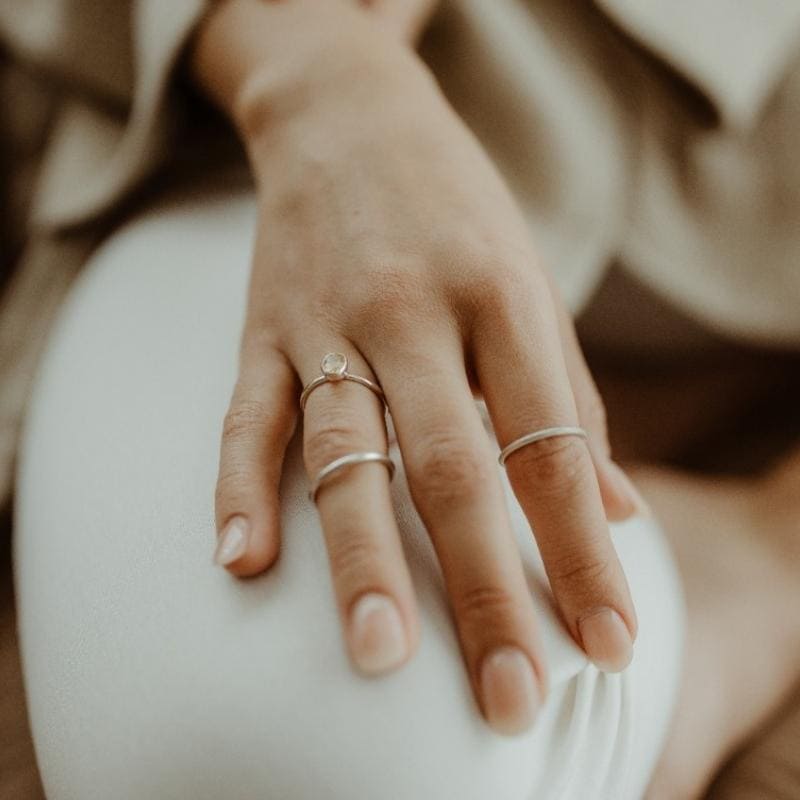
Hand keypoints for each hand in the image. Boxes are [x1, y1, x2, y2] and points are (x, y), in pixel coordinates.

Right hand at [200, 5, 645, 735]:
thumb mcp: (531, 289)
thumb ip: (567, 401)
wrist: (350, 117)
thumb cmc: (456, 213)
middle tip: (509, 700)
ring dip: (362, 559)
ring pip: (347, 453)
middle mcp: (415, 313)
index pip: (550, 450)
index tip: (607, 645)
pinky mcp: (262, 328)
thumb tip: (611, 514)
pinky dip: (241, 490)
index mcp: (500, 301)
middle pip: (454, 468)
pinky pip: (246, 416)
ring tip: (381, 657)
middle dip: (484, 590)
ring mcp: (330, 322)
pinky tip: (243, 566)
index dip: (581, 555)